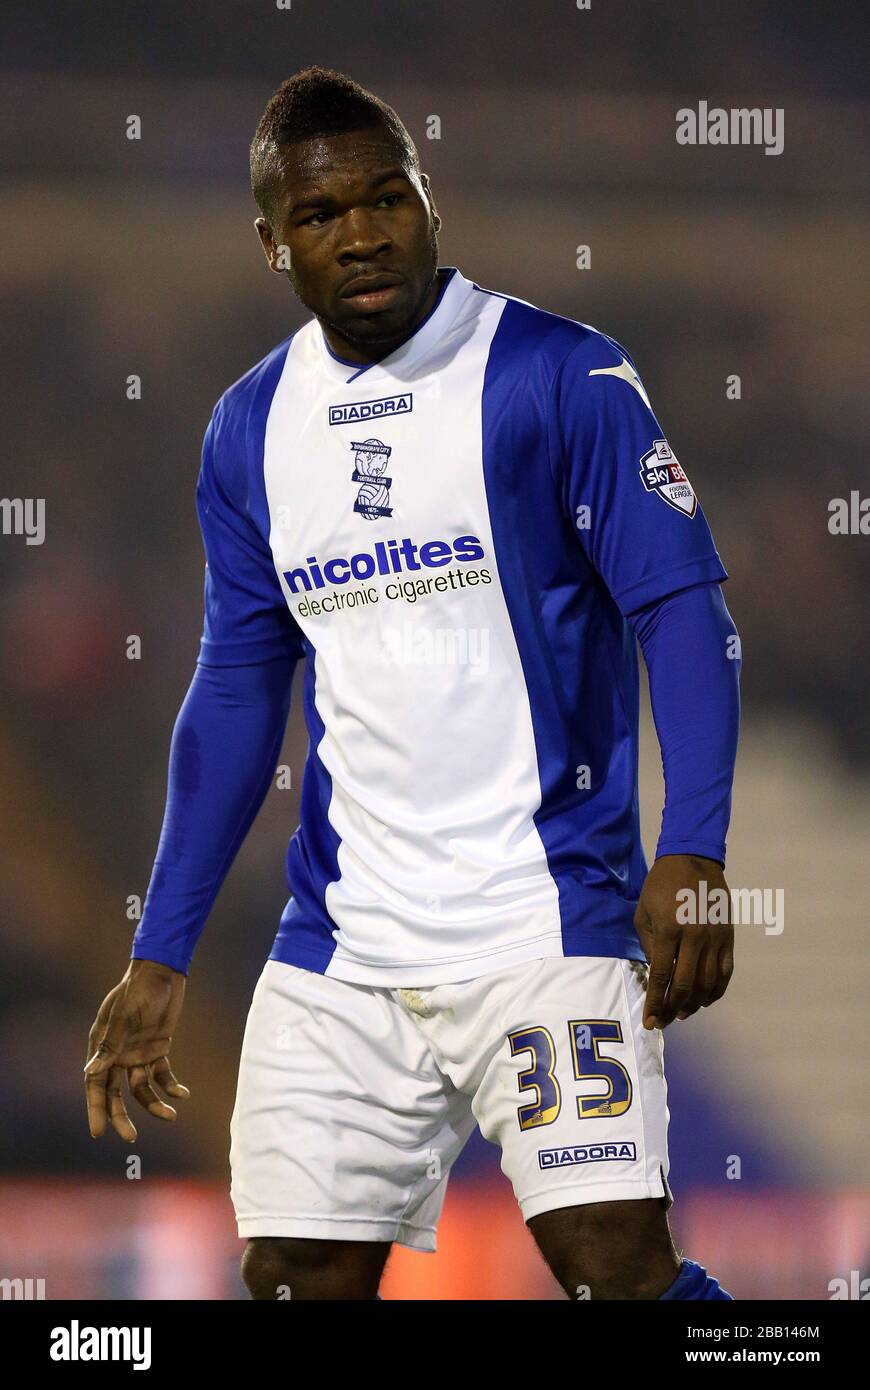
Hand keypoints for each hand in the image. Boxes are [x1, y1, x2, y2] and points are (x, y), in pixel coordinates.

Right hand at [84, 959, 188, 1140]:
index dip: (96, 1109)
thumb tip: (91, 1072)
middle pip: (116, 1093)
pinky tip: (183, 1094)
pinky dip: (171, 1086)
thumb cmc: (138, 990)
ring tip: (171, 1115)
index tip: (98, 1133)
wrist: (163, 972)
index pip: (95, 1084)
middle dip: (122, 1116)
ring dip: (154, 1104)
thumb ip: (110, 1046)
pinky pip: (163, 1075)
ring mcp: (138, 1053)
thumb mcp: (124, 1017)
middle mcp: (118, 1054)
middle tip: (131, 1138)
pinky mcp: (158, 1049)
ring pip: (142, 1089)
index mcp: (102, 1047)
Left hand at [633, 854, 733, 1029]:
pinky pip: (725, 973)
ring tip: (682, 1013)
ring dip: (694, 1004)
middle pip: (685, 985)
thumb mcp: (643, 912)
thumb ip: (649, 945)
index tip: (650, 1022)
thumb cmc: (661, 886)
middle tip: (663, 1022)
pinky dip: (716, 991)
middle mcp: (694, 937)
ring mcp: (715, 938)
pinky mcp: (728, 937)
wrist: (693, 860)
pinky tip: (705, 1001)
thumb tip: (657, 975)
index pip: (662, 976)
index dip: (655, 1003)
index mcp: (669, 929)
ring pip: (707, 983)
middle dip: (672, 1009)